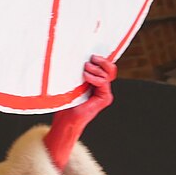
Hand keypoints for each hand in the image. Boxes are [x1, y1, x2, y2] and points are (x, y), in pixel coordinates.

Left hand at [44, 55, 116, 169]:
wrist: (65, 119)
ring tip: (85, 70)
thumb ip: (78, 72)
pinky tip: (86, 77)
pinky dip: (95, 78)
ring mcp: (104, 93)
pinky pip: (103, 82)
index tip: (91, 55)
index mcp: (95, 82)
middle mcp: (102, 87)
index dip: (101, 59)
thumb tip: (77, 58)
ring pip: (108, 74)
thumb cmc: (65, 101)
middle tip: (91, 59)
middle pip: (110, 69)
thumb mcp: (71, 82)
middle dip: (101, 61)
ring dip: (96, 69)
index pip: (105, 67)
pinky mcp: (104, 98)